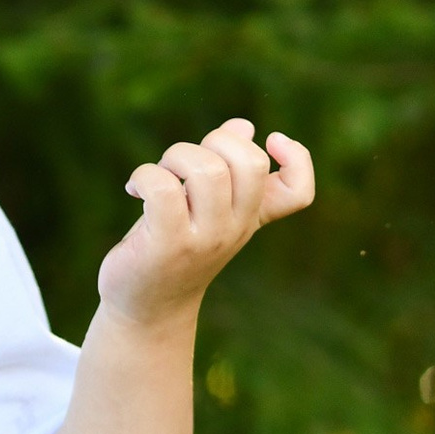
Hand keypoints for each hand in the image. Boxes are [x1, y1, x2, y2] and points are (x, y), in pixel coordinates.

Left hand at [96, 115, 314, 328]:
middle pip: (250, 163)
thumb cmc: (172, 245)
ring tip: (158, 174)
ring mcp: (204, 238)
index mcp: (249, 216)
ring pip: (206, 169)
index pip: (300, 192)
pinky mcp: (167, 243)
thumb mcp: (204, 206)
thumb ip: (224, 167)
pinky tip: (134, 190)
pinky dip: (144, 175)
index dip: (298, 158)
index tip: (271, 141)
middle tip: (187, 162)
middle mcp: (234, 228)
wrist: (146, 307)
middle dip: (215, 141)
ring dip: (175, 156)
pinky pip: (162, 187)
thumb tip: (243, 126)